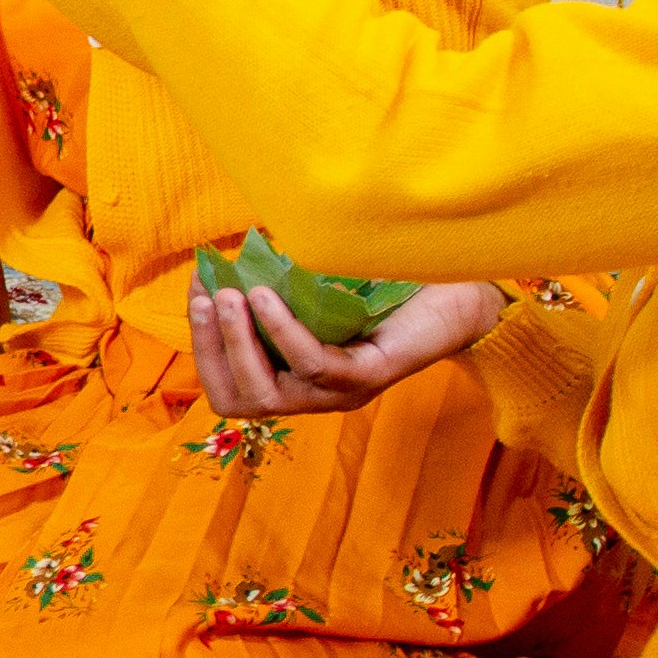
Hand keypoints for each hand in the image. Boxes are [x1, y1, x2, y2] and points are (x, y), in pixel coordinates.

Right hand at [187, 270, 498, 419]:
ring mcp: (345, 392)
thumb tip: (223, 256)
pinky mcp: (373, 376)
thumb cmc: (390, 286)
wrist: (461, 289)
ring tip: (229, 295)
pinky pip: (315, 366)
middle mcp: (319, 396)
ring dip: (239, 343)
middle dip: (212, 350)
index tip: (196, 295)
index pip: (231, 390)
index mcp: (301, 381)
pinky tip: (266, 295)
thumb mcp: (321, 288)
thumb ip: (279, 287)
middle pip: (240, 401)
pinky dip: (282, 331)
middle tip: (205, 298)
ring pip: (270, 392)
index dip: (204, 348)